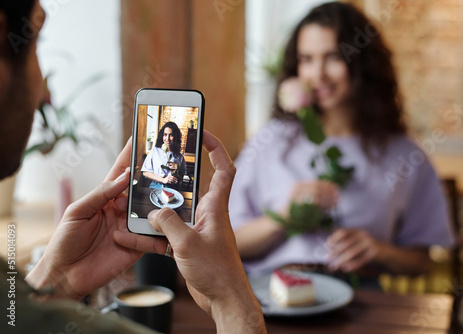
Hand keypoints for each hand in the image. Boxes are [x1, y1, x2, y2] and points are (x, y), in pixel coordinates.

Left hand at [26, 138, 164, 299]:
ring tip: (168, 192)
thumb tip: (124, 177)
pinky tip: (158, 225)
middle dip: (153, 177)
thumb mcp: (77, 212)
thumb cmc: (65, 242)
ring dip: (159, 203)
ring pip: (152, 211)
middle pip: (142, 190)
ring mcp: (131, 227)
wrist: (65, 275)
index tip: (142, 138)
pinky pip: (153, 236)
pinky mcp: (138, 246)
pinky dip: (156, 232)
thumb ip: (101, 194)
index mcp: (105, 198)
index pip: (121, 173)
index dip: (131, 156)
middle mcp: (121, 210)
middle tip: (165, 164)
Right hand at [114, 131, 265, 332]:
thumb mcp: (188, 243)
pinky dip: (152, 232)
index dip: (216, 149)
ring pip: (176, 210)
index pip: (224, 169)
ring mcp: (198, 229)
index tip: (203, 134)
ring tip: (136, 201)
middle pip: (192, 187)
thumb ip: (169, 223)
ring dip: (158, 207)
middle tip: (156, 166)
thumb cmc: (216, 271)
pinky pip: (168, 232)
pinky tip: (132, 233)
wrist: (223, 298)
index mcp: (216, 207)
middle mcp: (208, 214)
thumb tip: (154, 211)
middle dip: (175, 176)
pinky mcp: (189, 244)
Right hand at [286, 180, 338, 212]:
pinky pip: (313, 204)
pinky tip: (328, 209)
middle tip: (338, 197)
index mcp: (299, 185)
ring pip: (316, 194)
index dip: (328, 184)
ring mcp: (296, 196)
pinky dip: (322, 206)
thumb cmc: (297, 211)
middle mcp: (297, 189)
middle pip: (317, 187)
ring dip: (328, 198)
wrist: (283, 220)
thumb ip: (315, 194)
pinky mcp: (298, 206)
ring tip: (336, 203)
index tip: (337, 188)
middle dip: (329, 191)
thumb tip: (332, 192)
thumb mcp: (304, 199)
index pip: (316, 182)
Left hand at [326, 228, 382, 272]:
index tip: (327, 246)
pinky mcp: (375, 252)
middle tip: (327, 259)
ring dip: (341, 260)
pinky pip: (361, 259)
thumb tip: (330, 250)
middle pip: (346, 243)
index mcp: (357, 231)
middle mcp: (363, 235)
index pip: (343, 232)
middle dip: (335, 252)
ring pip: (352, 252)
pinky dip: (353, 264)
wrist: (388, 253)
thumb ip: (347, 244)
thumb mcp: (358, 243)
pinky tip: (346, 269)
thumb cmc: (368, 248)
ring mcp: (369, 243)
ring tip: (334, 266)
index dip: (334, 238)